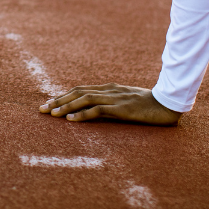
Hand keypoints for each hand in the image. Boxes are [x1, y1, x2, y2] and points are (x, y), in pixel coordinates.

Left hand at [39, 83, 181, 125]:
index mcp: (108, 88)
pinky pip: (98, 110)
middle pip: (77, 92)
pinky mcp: (121, 108)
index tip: (49, 103)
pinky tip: (71, 120)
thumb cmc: (147, 105)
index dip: (63, 96)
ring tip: (52, 114)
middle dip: (58, 100)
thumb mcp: (125, 102)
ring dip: (66, 106)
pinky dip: (83, 114)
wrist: (167, 104)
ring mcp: (114, 98)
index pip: (80, 90)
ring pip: (84, 99)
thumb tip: (94, 111)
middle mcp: (108, 90)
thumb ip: (111, 104)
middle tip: (42, 109)